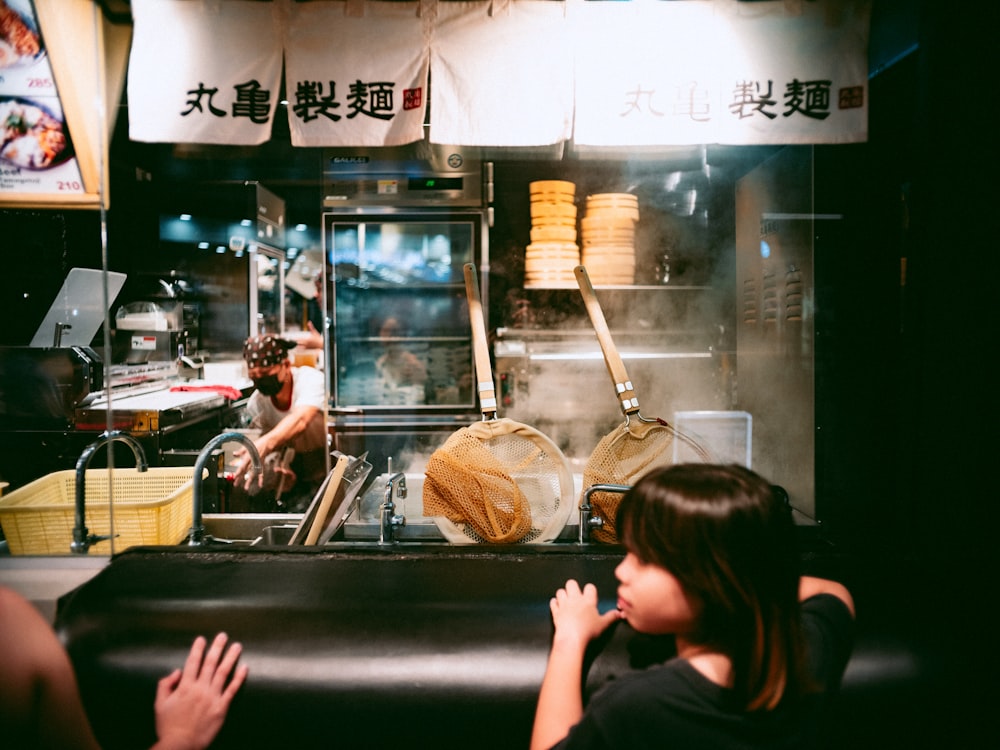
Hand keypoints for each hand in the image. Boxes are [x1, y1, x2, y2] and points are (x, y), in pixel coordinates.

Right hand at [153, 633, 247, 749]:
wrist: (180, 744)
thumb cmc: (168, 726)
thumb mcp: (159, 704)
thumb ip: (165, 685)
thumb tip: (176, 671)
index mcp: (185, 687)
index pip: (192, 663)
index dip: (197, 649)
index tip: (202, 639)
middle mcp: (200, 688)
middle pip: (210, 663)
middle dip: (217, 647)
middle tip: (223, 635)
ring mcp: (212, 697)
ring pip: (223, 672)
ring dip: (230, 657)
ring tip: (237, 646)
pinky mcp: (221, 707)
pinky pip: (232, 690)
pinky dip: (239, 677)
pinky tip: (244, 667)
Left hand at [232, 446, 263, 490]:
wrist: (266, 444)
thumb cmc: (256, 445)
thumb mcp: (246, 447)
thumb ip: (240, 452)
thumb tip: (234, 454)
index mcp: (248, 457)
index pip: (242, 466)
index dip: (238, 472)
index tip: (234, 477)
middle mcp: (253, 462)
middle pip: (246, 472)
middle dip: (240, 478)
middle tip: (236, 484)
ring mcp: (257, 464)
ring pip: (253, 474)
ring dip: (249, 481)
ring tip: (246, 488)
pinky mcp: (261, 465)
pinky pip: (261, 473)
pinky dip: (261, 479)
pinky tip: (260, 484)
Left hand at [549, 579, 621, 650]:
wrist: (571, 639)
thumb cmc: (588, 632)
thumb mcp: (604, 625)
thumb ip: (611, 617)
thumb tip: (619, 613)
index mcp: (588, 601)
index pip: (589, 587)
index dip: (590, 590)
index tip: (591, 595)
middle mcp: (575, 600)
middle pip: (571, 583)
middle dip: (573, 587)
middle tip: (576, 595)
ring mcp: (564, 605)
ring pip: (560, 591)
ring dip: (563, 594)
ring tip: (566, 600)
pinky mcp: (555, 612)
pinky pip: (553, 603)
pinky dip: (554, 603)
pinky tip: (557, 606)